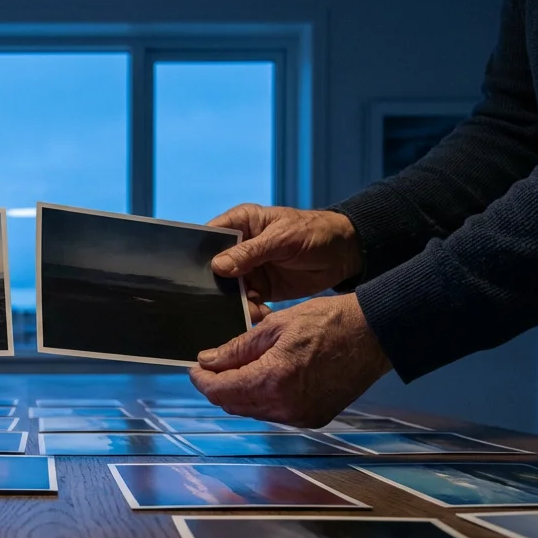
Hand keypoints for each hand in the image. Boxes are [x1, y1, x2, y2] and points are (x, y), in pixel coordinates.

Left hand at [190, 294, 391, 427]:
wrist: (374, 334)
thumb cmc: (329, 321)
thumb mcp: (275, 325)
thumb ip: (237, 348)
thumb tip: (208, 360)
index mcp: (272, 380)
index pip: (220, 391)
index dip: (202, 380)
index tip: (194, 368)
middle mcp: (285, 406)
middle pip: (234, 405)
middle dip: (218, 387)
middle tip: (211, 367)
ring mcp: (301, 416)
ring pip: (254, 411)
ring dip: (240, 394)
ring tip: (237, 370)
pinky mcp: (314, 417)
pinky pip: (276, 413)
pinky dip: (263, 399)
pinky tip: (263, 379)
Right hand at [208, 204, 363, 301]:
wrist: (343, 255)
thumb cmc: (314, 233)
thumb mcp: (282, 238)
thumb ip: (251, 252)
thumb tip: (217, 266)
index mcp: (241, 223)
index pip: (211, 236)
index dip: (199, 253)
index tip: (194, 273)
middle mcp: (239, 246)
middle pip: (214, 267)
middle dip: (214, 284)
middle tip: (217, 299)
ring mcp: (249, 269)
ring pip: (228, 289)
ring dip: (233, 301)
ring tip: (248, 308)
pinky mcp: (260, 288)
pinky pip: (246, 302)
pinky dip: (249, 310)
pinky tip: (259, 313)